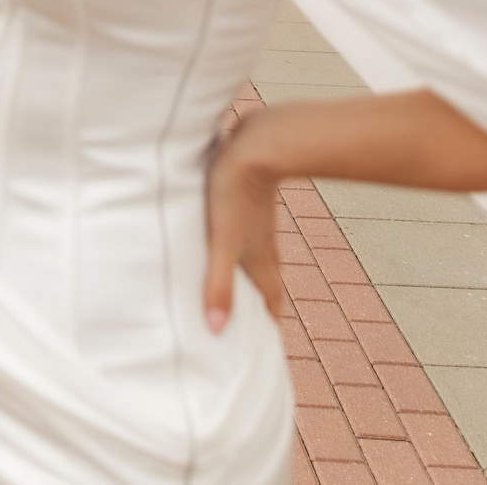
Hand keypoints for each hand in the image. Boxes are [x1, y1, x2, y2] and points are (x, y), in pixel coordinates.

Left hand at [202, 114, 284, 335]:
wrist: (258, 142)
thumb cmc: (235, 191)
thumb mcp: (221, 241)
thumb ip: (218, 284)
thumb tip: (216, 330)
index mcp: (258, 259)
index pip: (270, 301)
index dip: (270, 322)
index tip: (268, 344)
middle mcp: (263, 244)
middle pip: (268, 281)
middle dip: (263, 302)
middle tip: (257, 320)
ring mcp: (260, 221)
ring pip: (261, 255)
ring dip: (254, 272)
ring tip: (243, 284)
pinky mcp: (253, 198)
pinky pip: (252, 230)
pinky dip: (246, 243)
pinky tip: (234, 235)